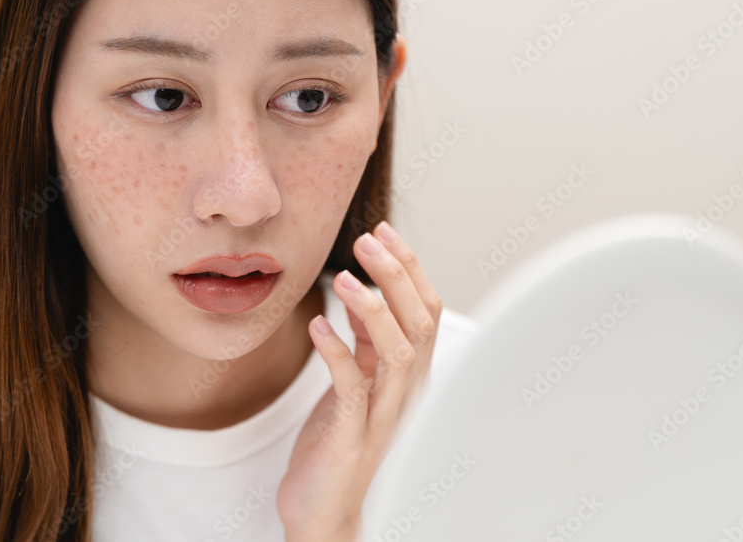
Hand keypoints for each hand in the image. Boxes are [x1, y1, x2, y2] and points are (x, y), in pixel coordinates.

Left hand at [277, 220, 443, 540]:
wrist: (323, 510)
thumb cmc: (338, 443)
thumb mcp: (355, 381)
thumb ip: (365, 342)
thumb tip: (365, 291)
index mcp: (409, 377)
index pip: (425, 310)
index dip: (408, 268)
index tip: (382, 232)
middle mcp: (406, 394)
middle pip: (420, 323)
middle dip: (397, 276)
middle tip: (367, 241)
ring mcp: (383, 417)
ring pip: (397, 353)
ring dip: (374, 310)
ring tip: (345, 279)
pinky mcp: (353, 438)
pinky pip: (352, 389)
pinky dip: (337, 353)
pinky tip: (317, 326)